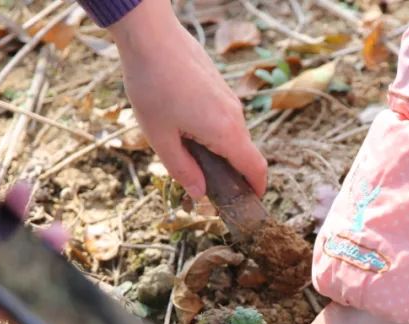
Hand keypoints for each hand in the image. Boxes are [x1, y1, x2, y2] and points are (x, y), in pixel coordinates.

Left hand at [109, 0, 266, 197]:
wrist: (151, 36)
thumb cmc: (152, 85)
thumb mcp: (160, 137)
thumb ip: (182, 169)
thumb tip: (199, 194)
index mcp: (225, 132)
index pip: (256, 168)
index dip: (257, 189)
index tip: (248, 202)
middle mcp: (234, 115)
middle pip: (243, 154)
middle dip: (230, 173)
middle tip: (203, 184)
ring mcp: (229, 98)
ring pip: (232, 134)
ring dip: (217, 150)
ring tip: (183, 149)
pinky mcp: (219, 86)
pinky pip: (223, 117)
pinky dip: (212, 130)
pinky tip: (181, 124)